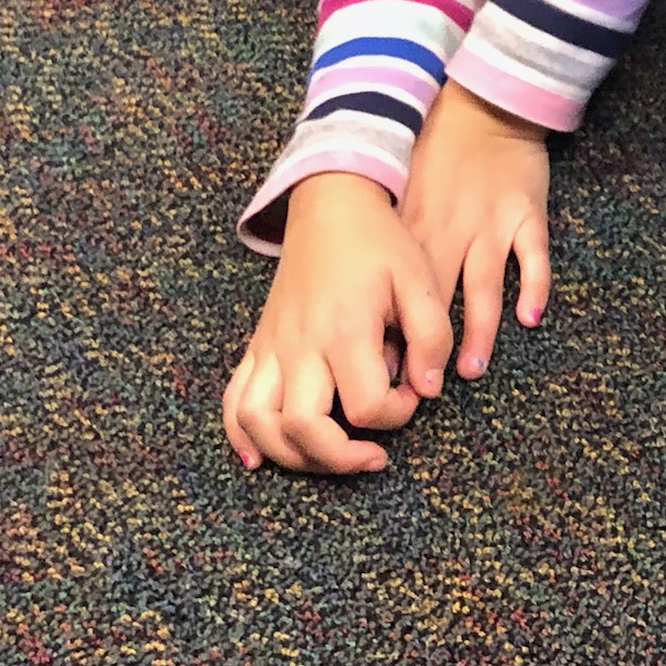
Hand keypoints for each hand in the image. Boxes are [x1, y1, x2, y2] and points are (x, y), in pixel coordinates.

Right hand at [223, 172, 450, 475]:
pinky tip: (259, 456)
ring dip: (290, 456)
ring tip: (326, 459)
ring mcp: (272, 347)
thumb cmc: (379, 243)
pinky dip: (239, 435)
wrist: (331, 205)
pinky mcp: (258, 346)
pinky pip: (233, 400)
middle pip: (303, 427)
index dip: (397, 415)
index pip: (367, 405)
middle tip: (374, 455)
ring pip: (258, 423)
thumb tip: (427, 390)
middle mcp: (301, 344)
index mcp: (345, 329)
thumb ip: (432, 338)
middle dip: (339, 457)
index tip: (414, 395)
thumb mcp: (420, 279)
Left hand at [399, 83, 552, 383]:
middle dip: (428, 347)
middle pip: (436, 299)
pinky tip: (530, 317)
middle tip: (421, 391)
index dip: (391, 334)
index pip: (399, 293)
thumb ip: (392, 245)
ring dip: (476, 330)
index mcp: (415, 229)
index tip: (382, 375)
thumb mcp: (405, 194)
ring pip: (482, 287)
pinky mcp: (527, 213)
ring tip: (469, 369)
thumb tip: (375, 306)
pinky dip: (534, 286)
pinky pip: (533, 257)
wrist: (485, 105)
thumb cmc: (437, 153)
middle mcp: (450, 231)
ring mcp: (492, 223)